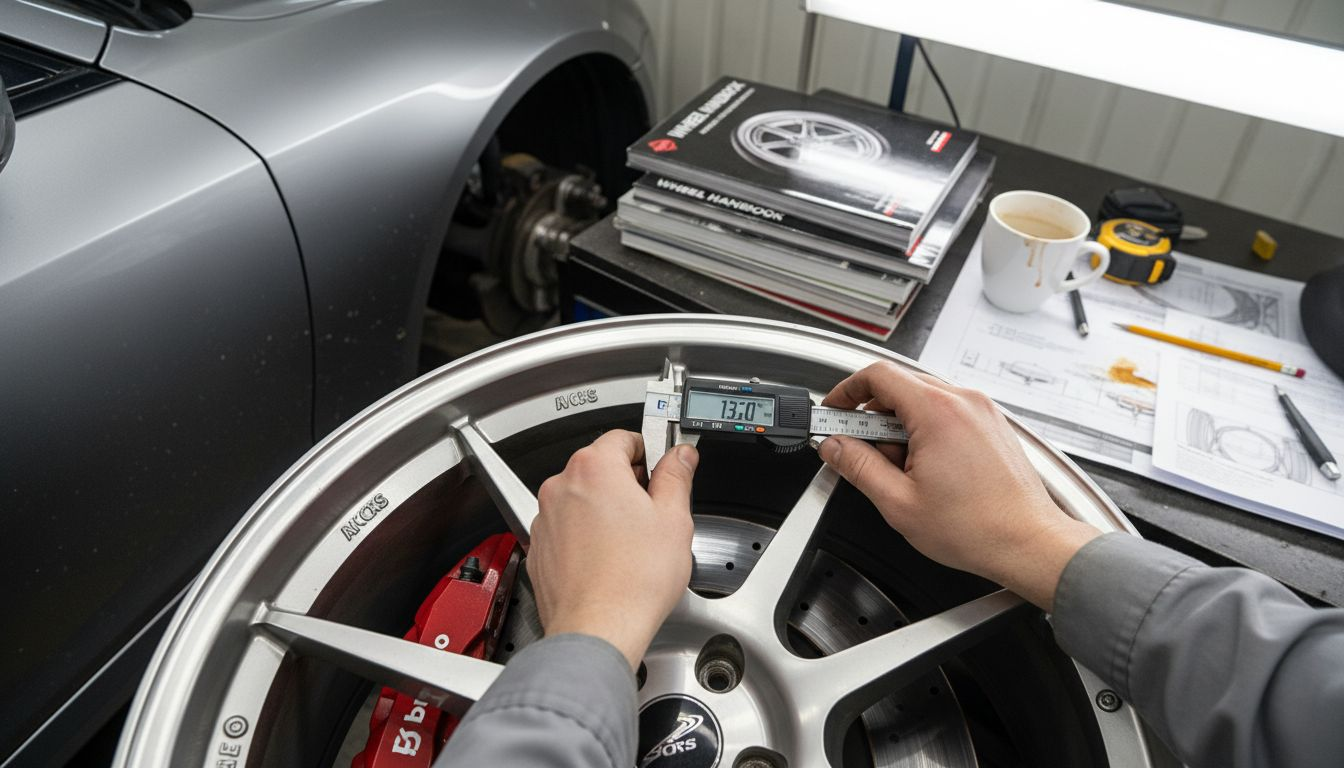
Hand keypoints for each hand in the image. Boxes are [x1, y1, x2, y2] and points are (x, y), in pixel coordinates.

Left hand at [529, 430, 698, 669]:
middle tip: (654, 510)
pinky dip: (586, 536)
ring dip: (605, 510)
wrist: (598, 628)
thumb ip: (676, 476)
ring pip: (582, 499)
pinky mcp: (540, 548)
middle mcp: (561, 487)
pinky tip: (610, 559)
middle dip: (627, 482)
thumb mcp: (673, 519)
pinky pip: (567, 529)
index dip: (649, 450)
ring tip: (632, 542)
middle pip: (599, 467)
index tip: (662, 465)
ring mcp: (546, 518)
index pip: (623, 437)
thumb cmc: (633, 581)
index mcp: (594, 468)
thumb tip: (680, 456)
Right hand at [818, 362, 1098, 610]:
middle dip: (871, 417)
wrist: (1029, 542)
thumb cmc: (977, 527)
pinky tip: (924, 470)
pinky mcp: (992, 424)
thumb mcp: (898, 501)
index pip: (878, 375)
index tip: (834, 410)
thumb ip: (858, 467)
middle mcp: (963, 401)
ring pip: (923, 401)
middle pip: (900, 386)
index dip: (847, 390)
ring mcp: (982, 411)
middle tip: (858, 450)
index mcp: (937, 411)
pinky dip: (925, 431)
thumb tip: (833, 447)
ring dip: (899, 427)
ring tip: (899, 470)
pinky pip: (947, 413)